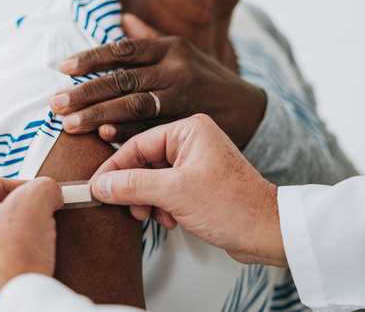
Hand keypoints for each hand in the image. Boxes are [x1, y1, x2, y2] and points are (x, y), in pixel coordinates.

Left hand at [0, 177, 63, 311]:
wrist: (10, 305)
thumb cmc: (12, 256)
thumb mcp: (37, 200)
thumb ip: (44, 185)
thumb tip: (49, 191)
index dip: (26, 188)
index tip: (43, 198)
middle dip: (19, 215)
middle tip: (40, 221)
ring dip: (14, 239)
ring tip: (33, 246)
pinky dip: (8, 263)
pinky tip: (23, 266)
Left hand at [51, 14, 265, 147]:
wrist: (248, 109)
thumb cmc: (206, 78)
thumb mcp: (183, 52)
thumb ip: (149, 38)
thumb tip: (120, 18)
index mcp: (171, 48)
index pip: (123, 50)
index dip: (90, 58)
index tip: (62, 68)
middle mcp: (176, 70)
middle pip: (123, 79)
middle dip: (86, 92)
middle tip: (56, 104)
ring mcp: (183, 98)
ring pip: (134, 105)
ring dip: (99, 115)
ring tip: (69, 124)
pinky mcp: (187, 124)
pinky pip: (152, 129)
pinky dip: (127, 133)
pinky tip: (104, 137)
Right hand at [90, 114, 285, 266]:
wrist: (267, 233)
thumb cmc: (233, 206)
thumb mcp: (175, 193)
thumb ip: (133, 185)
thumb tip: (101, 184)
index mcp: (189, 131)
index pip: (137, 144)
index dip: (115, 168)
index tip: (97, 186)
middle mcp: (192, 142)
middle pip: (143, 162)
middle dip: (135, 189)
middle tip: (130, 207)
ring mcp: (195, 163)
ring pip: (152, 179)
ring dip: (148, 201)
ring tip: (156, 216)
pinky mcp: (197, 183)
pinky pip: (166, 190)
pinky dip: (162, 206)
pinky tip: (171, 220)